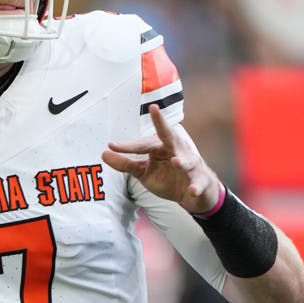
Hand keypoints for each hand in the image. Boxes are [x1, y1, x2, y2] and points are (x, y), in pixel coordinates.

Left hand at [101, 104, 220, 212]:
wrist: (193, 193)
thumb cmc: (167, 175)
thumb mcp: (143, 171)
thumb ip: (126, 164)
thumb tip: (104, 154)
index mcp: (161, 146)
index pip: (143, 144)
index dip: (128, 146)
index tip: (111, 145)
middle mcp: (176, 150)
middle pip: (168, 135)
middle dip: (162, 123)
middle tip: (154, 109)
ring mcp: (190, 165)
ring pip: (186, 160)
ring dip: (182, 161)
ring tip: (175, 161)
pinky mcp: (200, 180)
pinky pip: (198, 183)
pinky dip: (196, 187)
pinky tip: (192, 191)